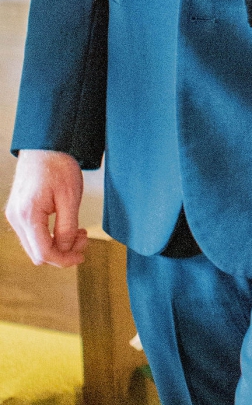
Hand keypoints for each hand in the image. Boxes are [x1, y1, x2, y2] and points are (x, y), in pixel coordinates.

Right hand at [6, 150, 86, 266]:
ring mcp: (14, 215)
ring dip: (57, 245)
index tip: (82, 255)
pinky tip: (65, 227)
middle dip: (62, 253)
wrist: (45, 145)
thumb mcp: (70, 197)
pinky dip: (49, 236)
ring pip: (34, 246)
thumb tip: (66, 249)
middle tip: (83, 240)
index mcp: (28, 214)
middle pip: (37, 254)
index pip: (44, 252)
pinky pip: (32, 235)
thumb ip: (67, 227)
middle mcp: (16, 218)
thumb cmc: (58, 165)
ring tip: (77, 232)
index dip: (65, 259)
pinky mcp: (18, 212)